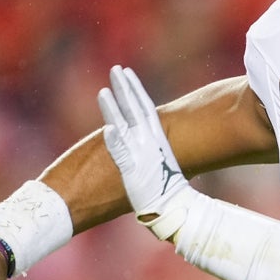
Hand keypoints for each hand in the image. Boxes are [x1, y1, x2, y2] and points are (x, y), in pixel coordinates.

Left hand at [98, 65, 195, 238]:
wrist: (175, 210)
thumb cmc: (167, 189)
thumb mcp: (161, 161)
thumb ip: (153, 147)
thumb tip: (150, 140)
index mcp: (157, 139)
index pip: (146, 107)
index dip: (135, 89)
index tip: (127, 73)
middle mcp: (150, 143)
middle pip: (136, 110)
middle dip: (126, 88)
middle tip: (116, 69)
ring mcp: (142, 156)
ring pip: (126, 127)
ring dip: (115, 108)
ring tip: (104, 90)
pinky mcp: (134, 173)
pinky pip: (123, 155)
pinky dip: (116, 141)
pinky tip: (108, 128)